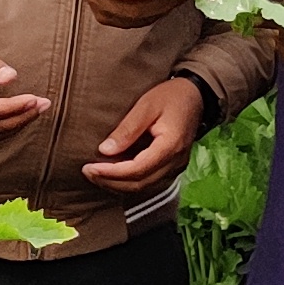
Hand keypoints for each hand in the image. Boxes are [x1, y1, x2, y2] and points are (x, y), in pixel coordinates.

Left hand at [85, 75, 206, 193]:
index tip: (90, 167)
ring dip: (118, 185)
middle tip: (88, 172)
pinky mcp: (172, 168)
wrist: (196, 97)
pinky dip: (129, 182)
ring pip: (144, 188)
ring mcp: (176, 168)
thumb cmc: (171, 96)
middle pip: (140, 184)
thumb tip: (105, 150)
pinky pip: (149, 183)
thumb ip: (127, 129)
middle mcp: (175, 162)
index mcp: (170, 146)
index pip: (138, 169)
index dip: (112, 173)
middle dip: (110, 182)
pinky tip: (113, 175)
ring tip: (96, 174)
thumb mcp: (146, 105)